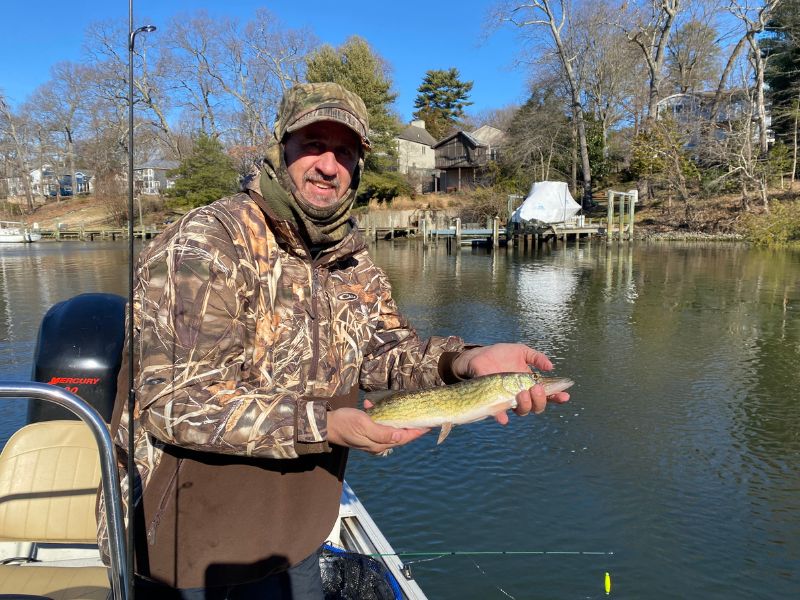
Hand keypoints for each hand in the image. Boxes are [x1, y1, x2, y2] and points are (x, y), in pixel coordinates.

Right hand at [327, 407, 428, 454]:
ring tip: (397, 407)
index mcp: (379, 444)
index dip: (417, 431)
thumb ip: (383, 432)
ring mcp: (372, 439)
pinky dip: (379, 414)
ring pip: (391, 429)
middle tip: (422, 416)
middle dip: (411, 425)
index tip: (430, 425)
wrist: (326, 425)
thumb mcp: (364, 425)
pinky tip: (371, 405)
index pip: (404, 438)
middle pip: (400, 435)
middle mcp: (378, 444)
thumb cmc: (345, 424)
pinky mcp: (367, 433)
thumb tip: (401, 436)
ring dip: (394, 417)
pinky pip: (379, 424)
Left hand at [451, 343, 569, 421]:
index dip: (557, 397)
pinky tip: (504, 418)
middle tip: (536, 387)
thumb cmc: (501, 354)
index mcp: (530, 385)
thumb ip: (536, 357)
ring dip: (526, 405)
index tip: (565, 395)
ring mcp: (508, 400)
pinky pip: (498, 414)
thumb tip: (550, 366)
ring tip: (523, 393)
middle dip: (540, 400)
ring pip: (522, 411)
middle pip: (537, 406)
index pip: (547, 395)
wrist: (479, 356)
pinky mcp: (492, 402)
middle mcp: (521, 395)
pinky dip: (502, 417)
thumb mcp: (521, 351)